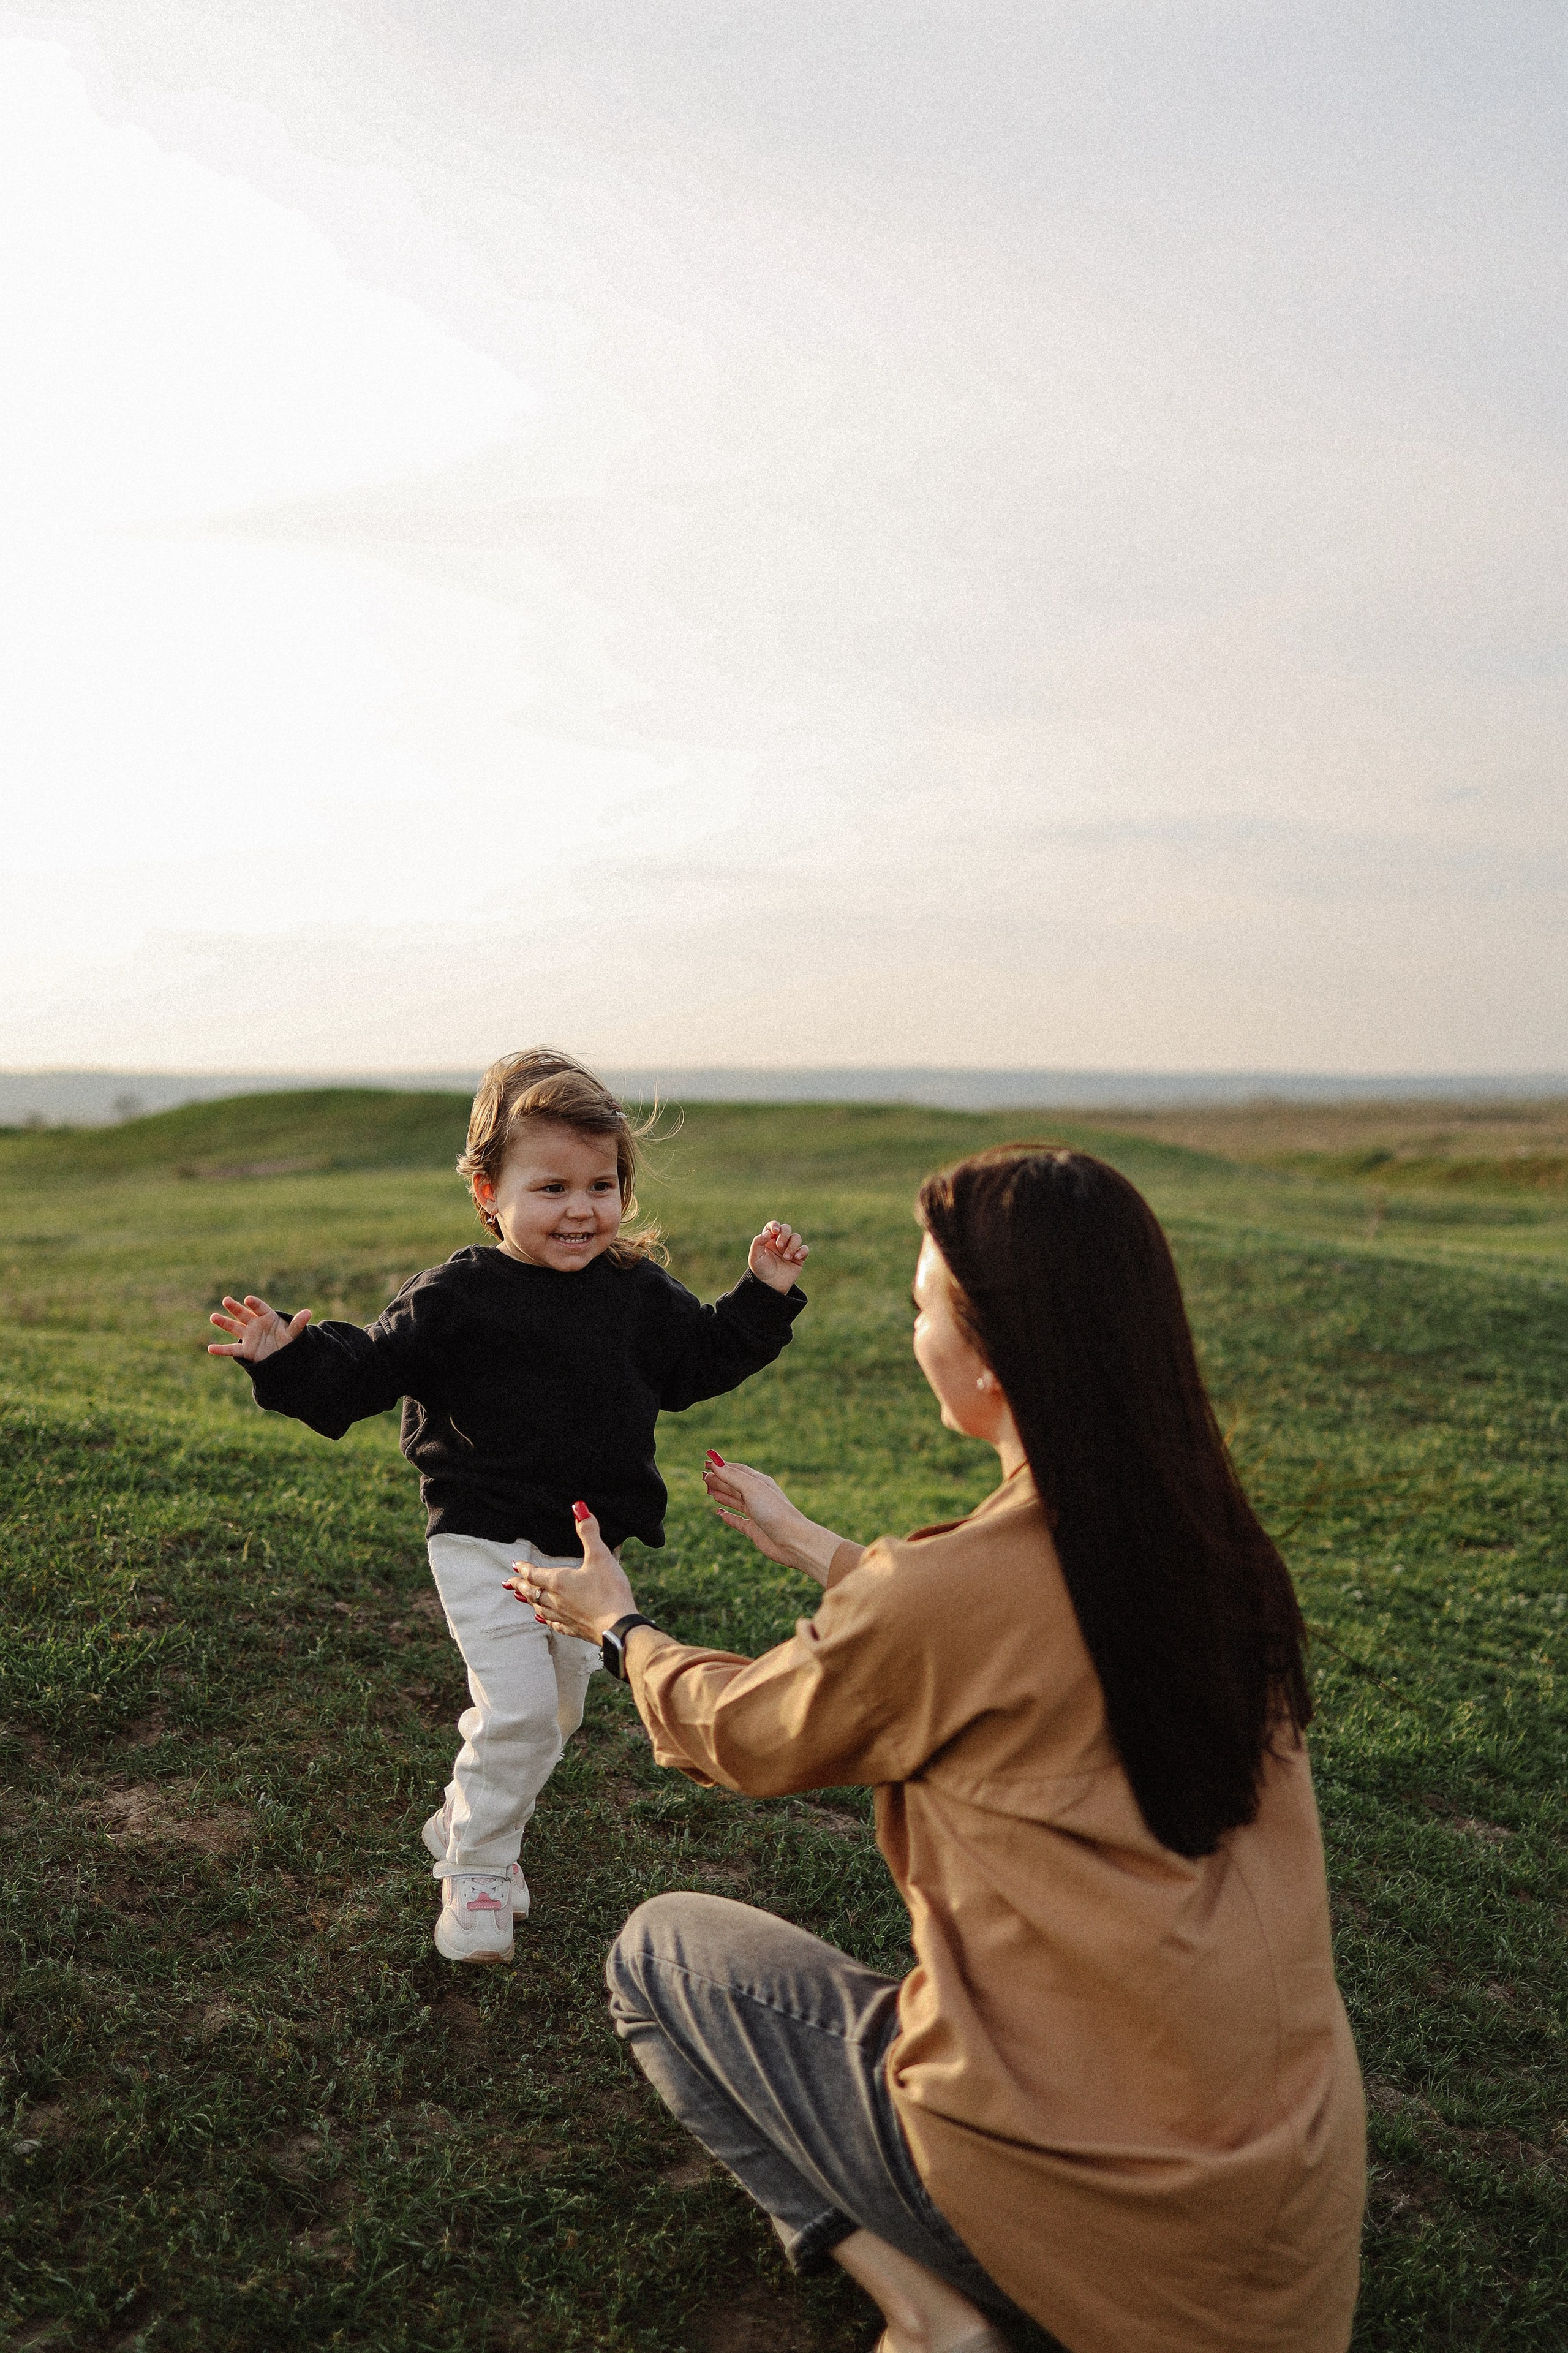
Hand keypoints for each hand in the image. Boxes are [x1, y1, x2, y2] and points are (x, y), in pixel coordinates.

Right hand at [207, 1295, 311, 1360]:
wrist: (284, 1356)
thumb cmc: (288, 1341)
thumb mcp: (294, 1334)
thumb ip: (298, 1324)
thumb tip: (308, 1312)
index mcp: (268, 1317)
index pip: (260, 1308)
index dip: (254, 1304)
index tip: (248, 1300)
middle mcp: (256, 1324)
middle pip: (243, 1315)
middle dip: (235, 1308)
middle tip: (226, 1300)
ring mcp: (249, 1336)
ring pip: (234, 1328)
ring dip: (224, 1323)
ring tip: (213, 1317)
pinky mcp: (246, 1349)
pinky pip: (231, 1350)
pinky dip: (221, 1350)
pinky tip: (210, 1348)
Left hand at [505, 1504, 635, 1642]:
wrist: (618, 1627)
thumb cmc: (609, 1591)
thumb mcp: (601, 1556)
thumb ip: (589, 1532)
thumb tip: (579, 1508)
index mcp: (558, 1582)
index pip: (534, 1573)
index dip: (523, 1568)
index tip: (513, 1564)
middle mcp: (556, 1600)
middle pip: (531, 1592)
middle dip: (519, 1585)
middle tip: (508, 1583)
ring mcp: (564, 1617)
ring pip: (540, 1608)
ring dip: (529, 1601)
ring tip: (522, 1598)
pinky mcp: (574, 1630)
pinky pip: (553, 1624)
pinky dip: (545, 1619)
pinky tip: (545, 1620)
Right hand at [701, 1452, 842, 1583]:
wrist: (792, 1540)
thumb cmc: (774, 1511)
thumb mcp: (752, 1489)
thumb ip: (732, 1476)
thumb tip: (715, 1463)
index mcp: (760, 1483)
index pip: (738, 1470)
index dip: (722, 1467)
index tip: (707, 1463)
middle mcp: (758, 1497)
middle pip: (735, 1485)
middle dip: (719, 1480)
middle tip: (703, 1477)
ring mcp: (756, 1514)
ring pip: (735, 1501)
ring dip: (722, 1495)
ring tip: (708, 1491)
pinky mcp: (755, 1531)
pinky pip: (738, 1521)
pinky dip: (728, 1517)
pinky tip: (720, 1514)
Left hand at [748, 1221, 807, 1293]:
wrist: (770, 1286)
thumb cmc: (761, 1271)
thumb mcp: (754, 1257)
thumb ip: (758, 1242)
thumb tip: (768, 1233)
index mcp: (768, 1240)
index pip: (773, 1226)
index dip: (775, 1225)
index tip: (774, 1232)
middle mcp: (780, 1242)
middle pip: (786, 1228)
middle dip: (784, 1234)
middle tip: (780, 1246)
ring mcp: (790, 1249)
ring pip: (796, 1237)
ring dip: (792, 1245)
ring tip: (786, 1257)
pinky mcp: (799, 1258)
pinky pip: (805, 1249)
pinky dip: (802, 1251)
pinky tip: (796, 1257)